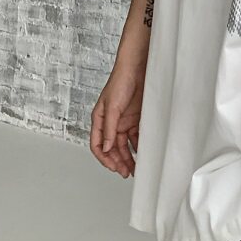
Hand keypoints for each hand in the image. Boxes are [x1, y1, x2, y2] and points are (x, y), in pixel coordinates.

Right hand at [90, 62, 145, 177]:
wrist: (138, 68)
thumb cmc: (121, 81)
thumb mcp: (112, 107)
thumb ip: (109, 128)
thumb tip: (105, 148)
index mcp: (100, 119)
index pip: (97, 145)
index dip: (104, 158)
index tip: (114, 168)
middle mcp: (111, 123)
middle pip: (112, 148)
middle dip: (118, 161)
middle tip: (126, 172)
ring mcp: (124, 121)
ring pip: (124, 145)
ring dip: (128, 157)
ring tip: (135, 168)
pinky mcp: (136, 119)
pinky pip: (136, 137)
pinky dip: (138, 146)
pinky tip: (143, 153)